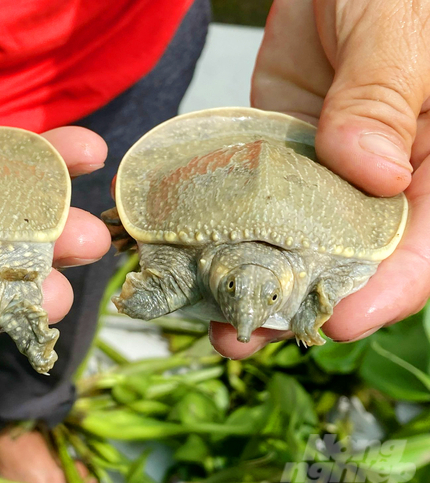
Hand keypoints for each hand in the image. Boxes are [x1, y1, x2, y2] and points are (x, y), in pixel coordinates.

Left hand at [211, 0, 429, 357]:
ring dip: (255, 279)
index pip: (423, 246)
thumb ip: (384, 99)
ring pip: (294, 242)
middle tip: (251, 331)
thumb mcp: (401, 32)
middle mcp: (384, 181)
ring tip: (213, 313)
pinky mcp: (278, 160)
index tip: (337, 321)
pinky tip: (193, 256)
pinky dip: (224, 230)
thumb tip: (370, 173)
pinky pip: (252, 203)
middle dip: (302, 302)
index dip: (387, 291)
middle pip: (350, 260)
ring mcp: (325, 174)